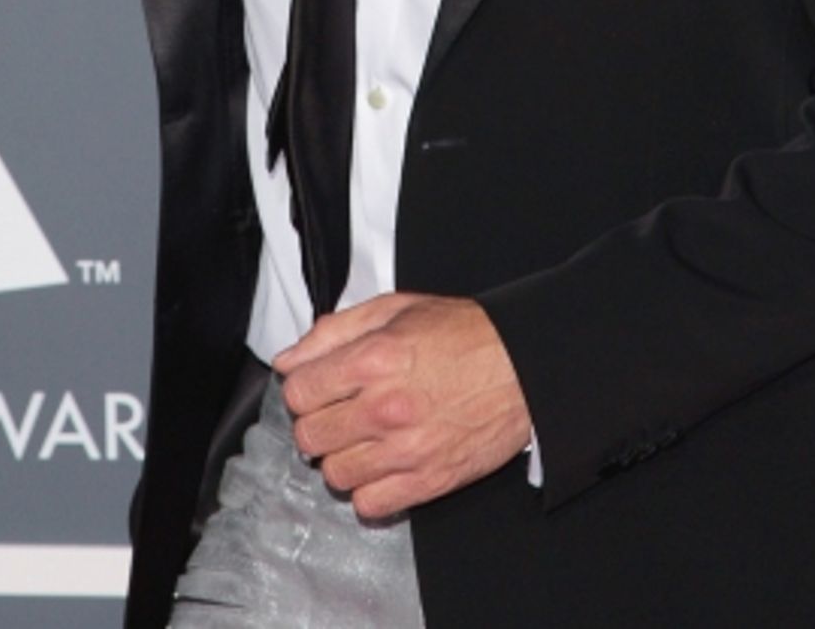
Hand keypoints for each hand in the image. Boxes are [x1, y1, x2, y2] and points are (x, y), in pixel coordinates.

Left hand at [273, 292, 531, 518]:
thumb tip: (291, 358)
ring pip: (333, 474)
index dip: (303, 388)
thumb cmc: (466, 335)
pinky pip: (368, 504)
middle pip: (309, 436)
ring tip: (363, 439)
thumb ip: (336, 330)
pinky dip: (368, 490)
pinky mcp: (427, 480)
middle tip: (340, 412)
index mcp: (374, 358)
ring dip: (342, 457)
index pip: (298, 391)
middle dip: (319, 422)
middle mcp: (385, 406)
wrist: (523, 366)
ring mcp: (406, 448)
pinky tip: (382, 465)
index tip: (317, 388)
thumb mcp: (397, 309)